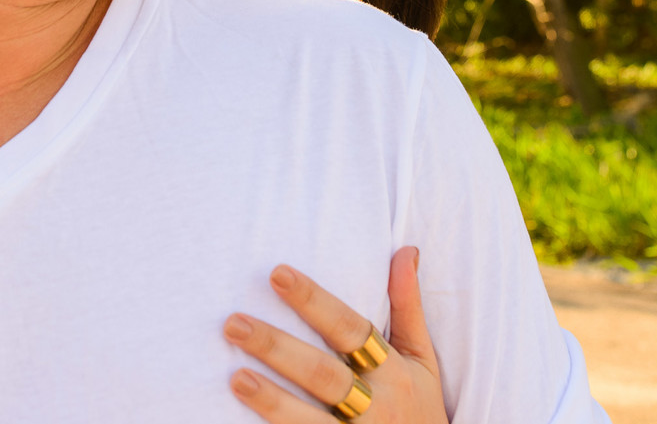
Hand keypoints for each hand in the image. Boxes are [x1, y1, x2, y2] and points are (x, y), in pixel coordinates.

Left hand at [223, 247, 447, 422]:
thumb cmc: (420, 408)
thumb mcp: (422, 360)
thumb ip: (408, 307)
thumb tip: (405, 250)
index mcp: (395, 371)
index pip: (349, 328)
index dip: (314, 301)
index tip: (277, 274)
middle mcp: (377, 406)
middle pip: (322, 373)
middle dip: (277, 348)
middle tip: (234, 323)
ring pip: (309, 420)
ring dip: (271, 400)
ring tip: (235, 378)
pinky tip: (242, 423)